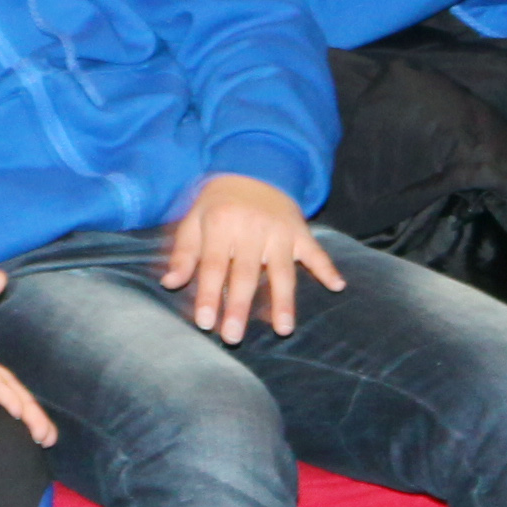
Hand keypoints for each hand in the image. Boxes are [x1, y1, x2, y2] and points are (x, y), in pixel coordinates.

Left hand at [159, 173, 336, 342]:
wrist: (253, 168)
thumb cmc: (218, 204)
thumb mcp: (194, 220)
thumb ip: (184, 253)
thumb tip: (169, 283)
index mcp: (221, 224)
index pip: (214, 266)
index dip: (209, 295)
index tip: (205, 323)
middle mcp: (252, 228)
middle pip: (246, 274)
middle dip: (240, 307)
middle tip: (233, 337)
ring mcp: (279, 231)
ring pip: (282, 270)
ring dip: (283, 301)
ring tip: (283, 329)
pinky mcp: (300, 231)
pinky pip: (316, 251)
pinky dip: (328, 268)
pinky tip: (338, 285)